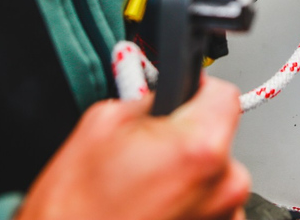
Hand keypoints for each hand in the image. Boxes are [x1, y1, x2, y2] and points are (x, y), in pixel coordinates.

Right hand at [16, 77, 249, 219]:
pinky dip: (189, 207)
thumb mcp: (103, 123)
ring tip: (147, 191)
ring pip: (216, 176)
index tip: (182, 100)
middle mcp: (224, 186)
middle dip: (188, 138)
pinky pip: (212, 209)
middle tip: (150, 152)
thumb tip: (167, 95)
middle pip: (220, 138)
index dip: (198, 92)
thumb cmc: (75, 210)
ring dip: (189, 177)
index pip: (224, 95)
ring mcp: (224, 218)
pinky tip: (155, 211)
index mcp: (201, 148)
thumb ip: (149, 101)